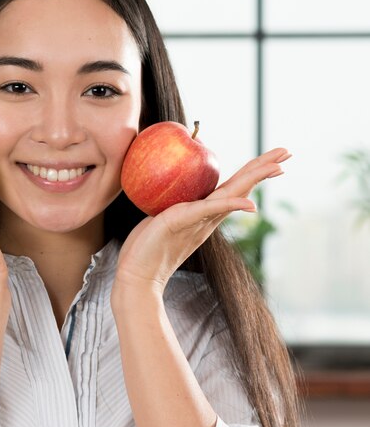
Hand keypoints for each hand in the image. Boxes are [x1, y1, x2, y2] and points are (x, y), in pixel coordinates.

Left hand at [113, 147, 290, 296]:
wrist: (138, 275)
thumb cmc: (145, 247)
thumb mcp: (160, 217)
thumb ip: (171, 205)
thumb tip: (169, 188)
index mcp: (204, 213)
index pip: (232, 187)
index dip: (251, 172)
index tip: (272, 158)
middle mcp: (207, 217)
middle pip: (240, 187)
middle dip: (263, 168)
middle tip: (287, 151)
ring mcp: (198, 220)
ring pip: (232, 195)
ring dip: (256, 179)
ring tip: (278, 166)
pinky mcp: (182, 222)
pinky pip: (209, 210)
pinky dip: (230, 205)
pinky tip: (250, 204)